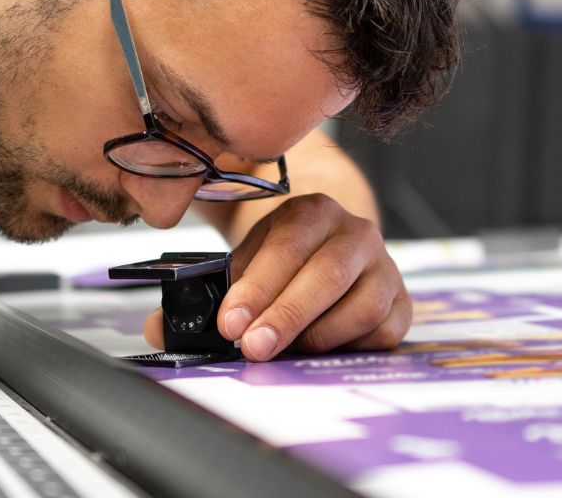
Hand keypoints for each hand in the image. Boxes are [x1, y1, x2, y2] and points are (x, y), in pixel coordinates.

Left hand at [143, 193, 408, 360]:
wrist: (333, 245)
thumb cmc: (284, 259)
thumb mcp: (244, 260)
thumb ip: (205, 293)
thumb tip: (160, 330)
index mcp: (312, 211)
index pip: (286, 245)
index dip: (257, 287)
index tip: (230, 323)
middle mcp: (354, 232)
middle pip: (326, 275)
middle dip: (285, 316)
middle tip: (254, 347)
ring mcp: (384, 265)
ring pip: (362, 305)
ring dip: (320, 335)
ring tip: (288, 351)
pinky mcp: (402, 300)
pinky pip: (385, 329)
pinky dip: (353, 345)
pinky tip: (324, 349)